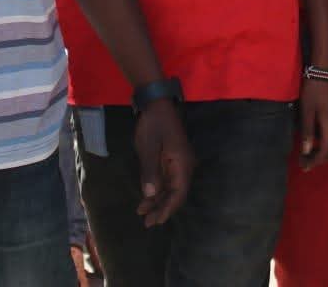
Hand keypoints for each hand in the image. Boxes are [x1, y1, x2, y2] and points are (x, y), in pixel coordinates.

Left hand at [131, 98, 192, 226]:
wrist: (156, 103)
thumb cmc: (153, 124)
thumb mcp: (148, 147)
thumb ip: (150, 172)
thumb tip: (150, 194)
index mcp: (182, 163)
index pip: (178, 193)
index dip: (168, 208)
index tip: (157, 221)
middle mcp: (184, 165)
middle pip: (176, 193)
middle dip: (162, 208)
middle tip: (147, 223)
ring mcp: (178, 162)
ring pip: (170, 187)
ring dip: (158, 200)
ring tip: (143, 213)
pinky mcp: (171, 159)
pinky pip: (166, 179)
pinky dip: (157, 189)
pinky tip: (146, 198)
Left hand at [298, 77, 327, 171]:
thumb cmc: (314, 87)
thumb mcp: (307, 109)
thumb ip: (308, 131)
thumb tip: (307, 151)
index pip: (325, 152)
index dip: (313, 161)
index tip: (302, 164)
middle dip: (319, 159)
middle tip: (304, 162)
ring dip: (323, 149)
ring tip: (308, 150)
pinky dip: (327, 139)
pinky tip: (315, 134)